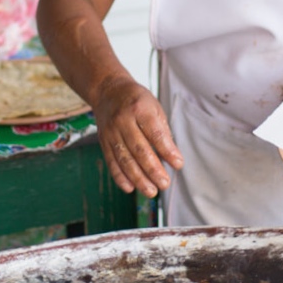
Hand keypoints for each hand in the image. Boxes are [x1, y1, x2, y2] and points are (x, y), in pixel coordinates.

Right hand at [90, 75, 181, 193]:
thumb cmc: (137, 101)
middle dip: (153, 170)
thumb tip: (171, 157)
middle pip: (139, 149)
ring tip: (151, 191)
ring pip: (124, 159)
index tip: (178, 164)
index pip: (155, 133)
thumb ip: (162, 132)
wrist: (108, 91)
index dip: (167, 151)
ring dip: (138, 178)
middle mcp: (123, 121)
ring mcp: (111, 132)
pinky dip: (120, 177)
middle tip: (164, 184)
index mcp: (140, 109)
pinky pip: (111, 162)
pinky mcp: (103, 142)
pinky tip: (130, 188)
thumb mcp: (154, 107)